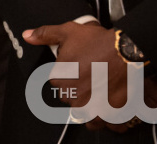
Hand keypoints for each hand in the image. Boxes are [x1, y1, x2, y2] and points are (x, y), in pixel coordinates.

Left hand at [24, 21, 140, 131]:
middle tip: (92, 77)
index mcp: (60, 80)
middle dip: (79, 89)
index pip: (58, 81)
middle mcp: (74, 97)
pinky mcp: (111, 114)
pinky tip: (108, 107)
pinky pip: (103, 124)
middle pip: (72, 97)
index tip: (78, 67)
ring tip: (99, 91)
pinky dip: (105, 118)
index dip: (69, 73)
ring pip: (85, 112)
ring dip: (90, 105)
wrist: (127, 51)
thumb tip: (28, 36)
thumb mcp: (67, 32)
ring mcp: (92, 108)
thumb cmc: (98, 42)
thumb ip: (45, 35)